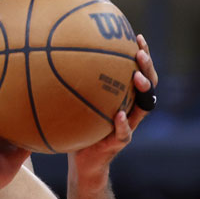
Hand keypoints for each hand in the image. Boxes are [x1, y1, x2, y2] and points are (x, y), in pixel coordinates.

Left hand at [69, 34, 158, 177]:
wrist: (82, 162)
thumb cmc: (77, 128)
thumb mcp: (74, 103)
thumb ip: (70, 84)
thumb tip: (50, 56)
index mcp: (123, 97)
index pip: (139, 71)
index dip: (143, 54)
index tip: (137, 36)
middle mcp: (131, 108)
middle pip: (149, 84)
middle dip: (147, 67)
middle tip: (139, 53)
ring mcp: (129, 125)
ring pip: (144, 106)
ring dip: (142, 90)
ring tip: (136, 77)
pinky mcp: (119, 142)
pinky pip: (125, 132)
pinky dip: (123, 123)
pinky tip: (119, 114)